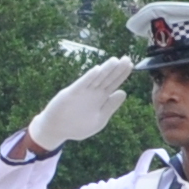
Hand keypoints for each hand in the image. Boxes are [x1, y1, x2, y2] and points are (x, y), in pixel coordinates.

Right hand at [27, 54, 141, 150]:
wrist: (56, 130)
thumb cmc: (78, 126)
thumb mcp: (99, 119)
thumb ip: (111, 106)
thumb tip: (123, 92)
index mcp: (101, 98)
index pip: (114, 83)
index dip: (122, 74)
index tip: (131, 65)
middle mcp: (93, 92)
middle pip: (107, 78)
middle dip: (117, 69)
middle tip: (127, 58)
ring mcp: (82, 92)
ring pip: (96, 79)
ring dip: (105, 70)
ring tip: (115, 60)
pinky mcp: (71, 94)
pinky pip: (82, 84)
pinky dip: (89, 77)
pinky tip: (97, 70)